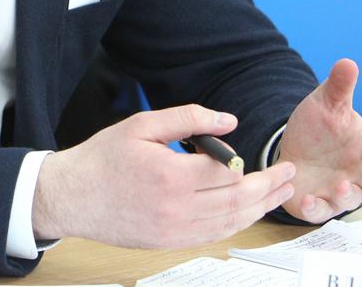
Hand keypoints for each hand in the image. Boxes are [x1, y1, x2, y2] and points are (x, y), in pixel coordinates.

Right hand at [34, 105, 295, 247]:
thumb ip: (187, 119)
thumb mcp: (140, 126)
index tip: (266, 158)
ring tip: (280, 195)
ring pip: (231, 221)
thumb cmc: (102, 159)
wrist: (72, 197)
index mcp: (171, 175)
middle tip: (288, 176)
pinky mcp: (171, 242)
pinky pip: (215, 235)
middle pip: (237, 199)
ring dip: (260, 208)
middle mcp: (178, 207)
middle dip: (269, 187)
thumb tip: (228, 121)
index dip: (248, 164)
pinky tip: (248, 214)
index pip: (226, 170)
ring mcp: (176, 229)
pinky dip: (237, 224)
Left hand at [276, 58, 361, 221]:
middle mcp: (358, 171)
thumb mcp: (325, 103)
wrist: (294, 146)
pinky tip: (309, 199)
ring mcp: (340, 189)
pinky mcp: (319, 202)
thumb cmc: (319, 126)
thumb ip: (339, 87)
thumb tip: (347, 62)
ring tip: (339, 185)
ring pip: (353, 199)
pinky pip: (322, 211)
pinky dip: (318, 208)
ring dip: (348, 195)